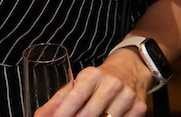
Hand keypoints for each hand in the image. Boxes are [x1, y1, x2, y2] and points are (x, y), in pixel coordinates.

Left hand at [33, 49, 151, 116]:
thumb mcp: (79, 82)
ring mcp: (127, 98)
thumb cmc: (99, 78)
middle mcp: (111, 85)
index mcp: (92, 76)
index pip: (75, 97)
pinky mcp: (139, 109)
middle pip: (89, 113)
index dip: (62, 113)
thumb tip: (40, 115)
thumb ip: (59, 99)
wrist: (131, 68)